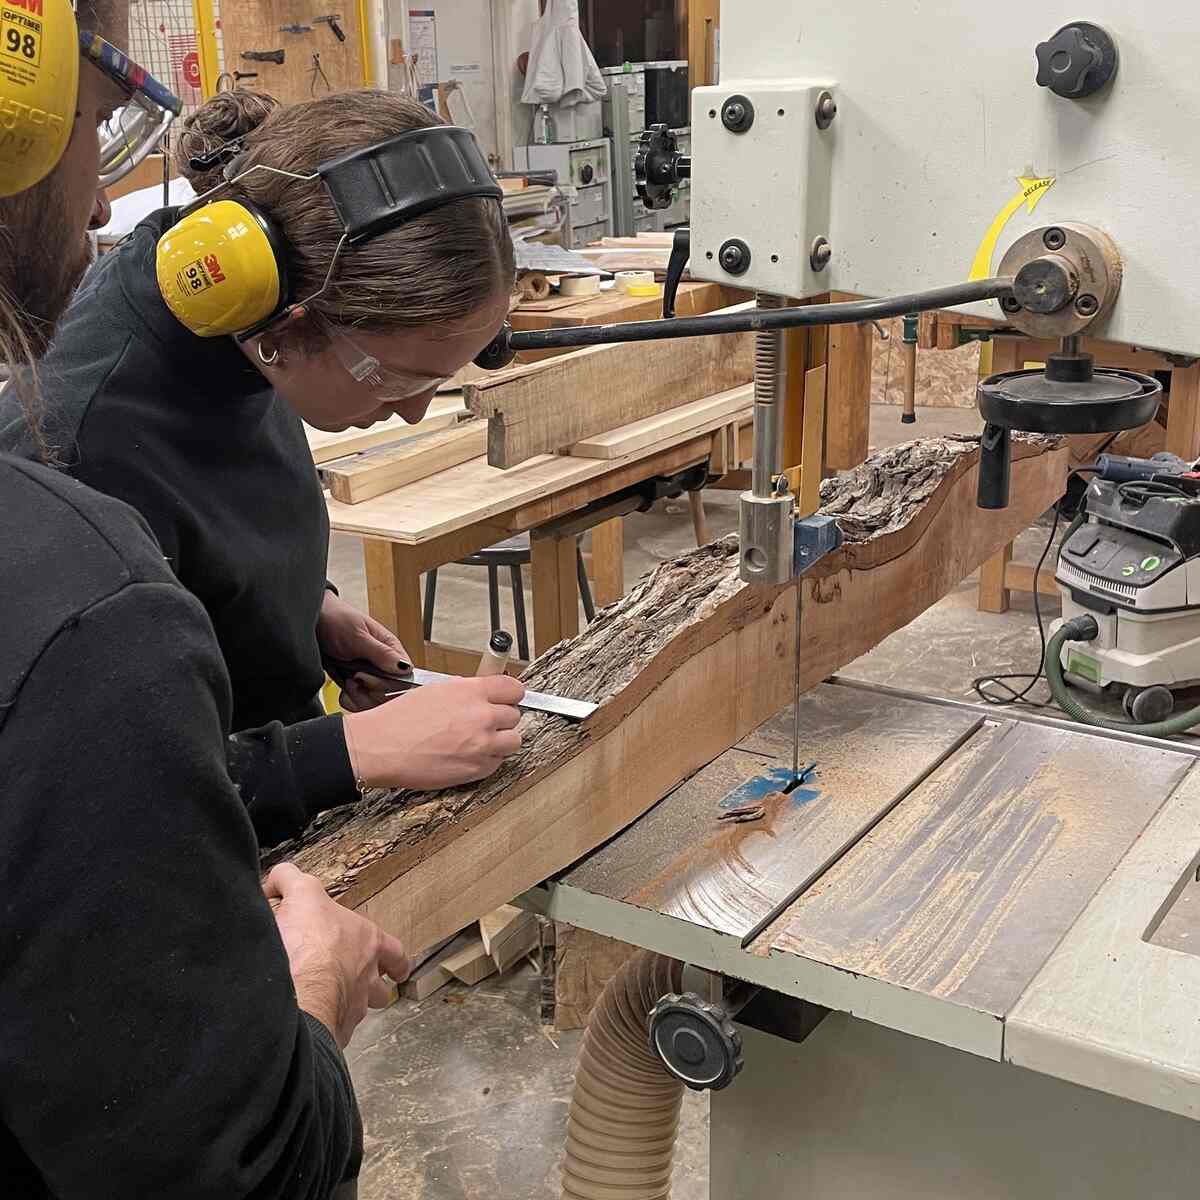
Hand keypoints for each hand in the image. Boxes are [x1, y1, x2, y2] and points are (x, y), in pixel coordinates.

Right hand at [264, 863, 410, 1048]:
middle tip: (361, 987)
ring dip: (348, 1007)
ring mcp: (352, 1008)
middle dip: (374, 988)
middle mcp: (368, 978)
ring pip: (359, 1011)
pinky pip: (332, 1033)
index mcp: (369, 943)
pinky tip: (308, 1022)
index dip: (394, 958)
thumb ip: (293, 879)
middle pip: (381, 988)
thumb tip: (281, 878)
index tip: (396, 966)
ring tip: (331, 1003)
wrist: (297, 991)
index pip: (395, 951)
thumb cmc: (308, 943)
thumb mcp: (302, 893)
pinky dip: (322, 1027)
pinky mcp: (330, 1032)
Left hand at [317, 590, 408, 710]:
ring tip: (347, 680)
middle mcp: (383, 665)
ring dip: (358, 696)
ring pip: (375, 702)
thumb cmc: (335, 620)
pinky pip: (361, 703)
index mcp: (391, 650)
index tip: (363, 677)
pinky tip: (344, 691)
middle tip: (353, 676)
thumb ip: (381, 653)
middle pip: (390, 694)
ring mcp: (369, 676)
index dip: (386, 684)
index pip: (403, 678)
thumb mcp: (358, 637)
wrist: (309, 622)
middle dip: (369, 691)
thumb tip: (405, 668)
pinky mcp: (356, 685)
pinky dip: (351, 701)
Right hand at [342, 674, 524, 789]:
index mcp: (471, 691)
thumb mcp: (434, 691)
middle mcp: (482, 716)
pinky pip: (498, 763)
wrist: (381, 747)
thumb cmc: (400, 719)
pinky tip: (468, 755)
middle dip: (501, 719)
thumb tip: (479, 693)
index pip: (513, 688)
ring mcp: (482, 744)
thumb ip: (464, 691)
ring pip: (513, 741)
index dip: (511, 694)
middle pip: (514, 715)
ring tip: (479, 741)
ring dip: (501, 741)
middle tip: (484, 723)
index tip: (508, 699)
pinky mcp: (477, 769)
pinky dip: (488, 760)